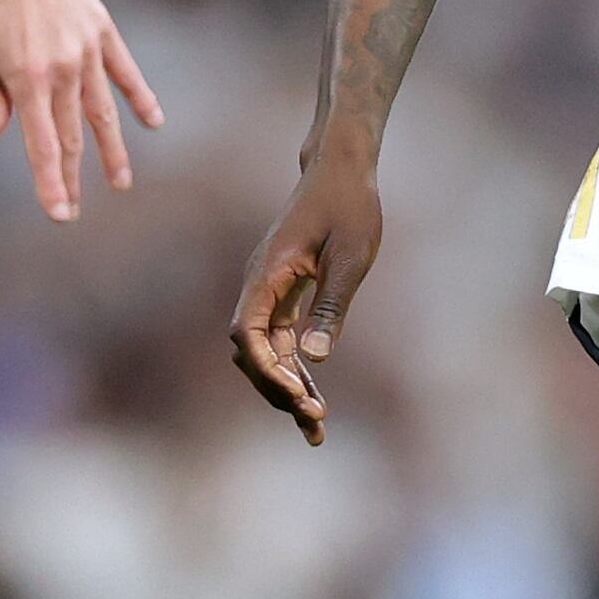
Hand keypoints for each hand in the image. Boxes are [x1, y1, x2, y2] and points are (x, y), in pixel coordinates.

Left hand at [0, 0, 163, 221]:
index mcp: (29, 80)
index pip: (42, 146)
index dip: (50, 184)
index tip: (60, 215)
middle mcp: (64, 71)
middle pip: (72, 136)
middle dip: (72, 177)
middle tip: (74, 209)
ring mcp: (87, 51)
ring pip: (102, 113)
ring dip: (110, 151)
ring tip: (120, 182)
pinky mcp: (102, 31)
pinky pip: (125, 72)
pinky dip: (139, 98)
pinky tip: (152, 123)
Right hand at [227, 148, 387, 446]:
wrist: (341, 168)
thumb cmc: (349, 205)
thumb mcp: (350, 257)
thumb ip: (331, 308)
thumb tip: (314, 360)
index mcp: (266, 275)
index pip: (249, 336)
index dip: (268, 371)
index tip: (299, 395)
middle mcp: (259, 286)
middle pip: (254, 353)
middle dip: (279, 391)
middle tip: (316, 424)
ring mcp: (269, 292)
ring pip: (267, 352)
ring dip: (286, 388)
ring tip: (316, 430)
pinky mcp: (284, 294)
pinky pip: (281, 340)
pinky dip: (294, 369)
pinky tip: (314, 396)